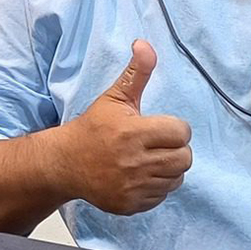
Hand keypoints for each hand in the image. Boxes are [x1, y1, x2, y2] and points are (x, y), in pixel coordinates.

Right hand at [60, 40, 191, 215]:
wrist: (67, 162)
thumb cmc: (94, 127)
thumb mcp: (115, 96)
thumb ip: (137, 72)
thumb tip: (145, 44)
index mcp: (133, 133)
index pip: (181, 133)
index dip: (175, 128)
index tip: (160, 126)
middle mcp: (134, 162)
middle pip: (184, 158)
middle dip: (176, 148)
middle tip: (160, 143)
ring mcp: (132, 187)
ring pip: (176, 179)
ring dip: (169, 168)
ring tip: (152, 157)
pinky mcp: (130, 205)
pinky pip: (162, 196)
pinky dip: (158, 186)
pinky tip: (143, 174)